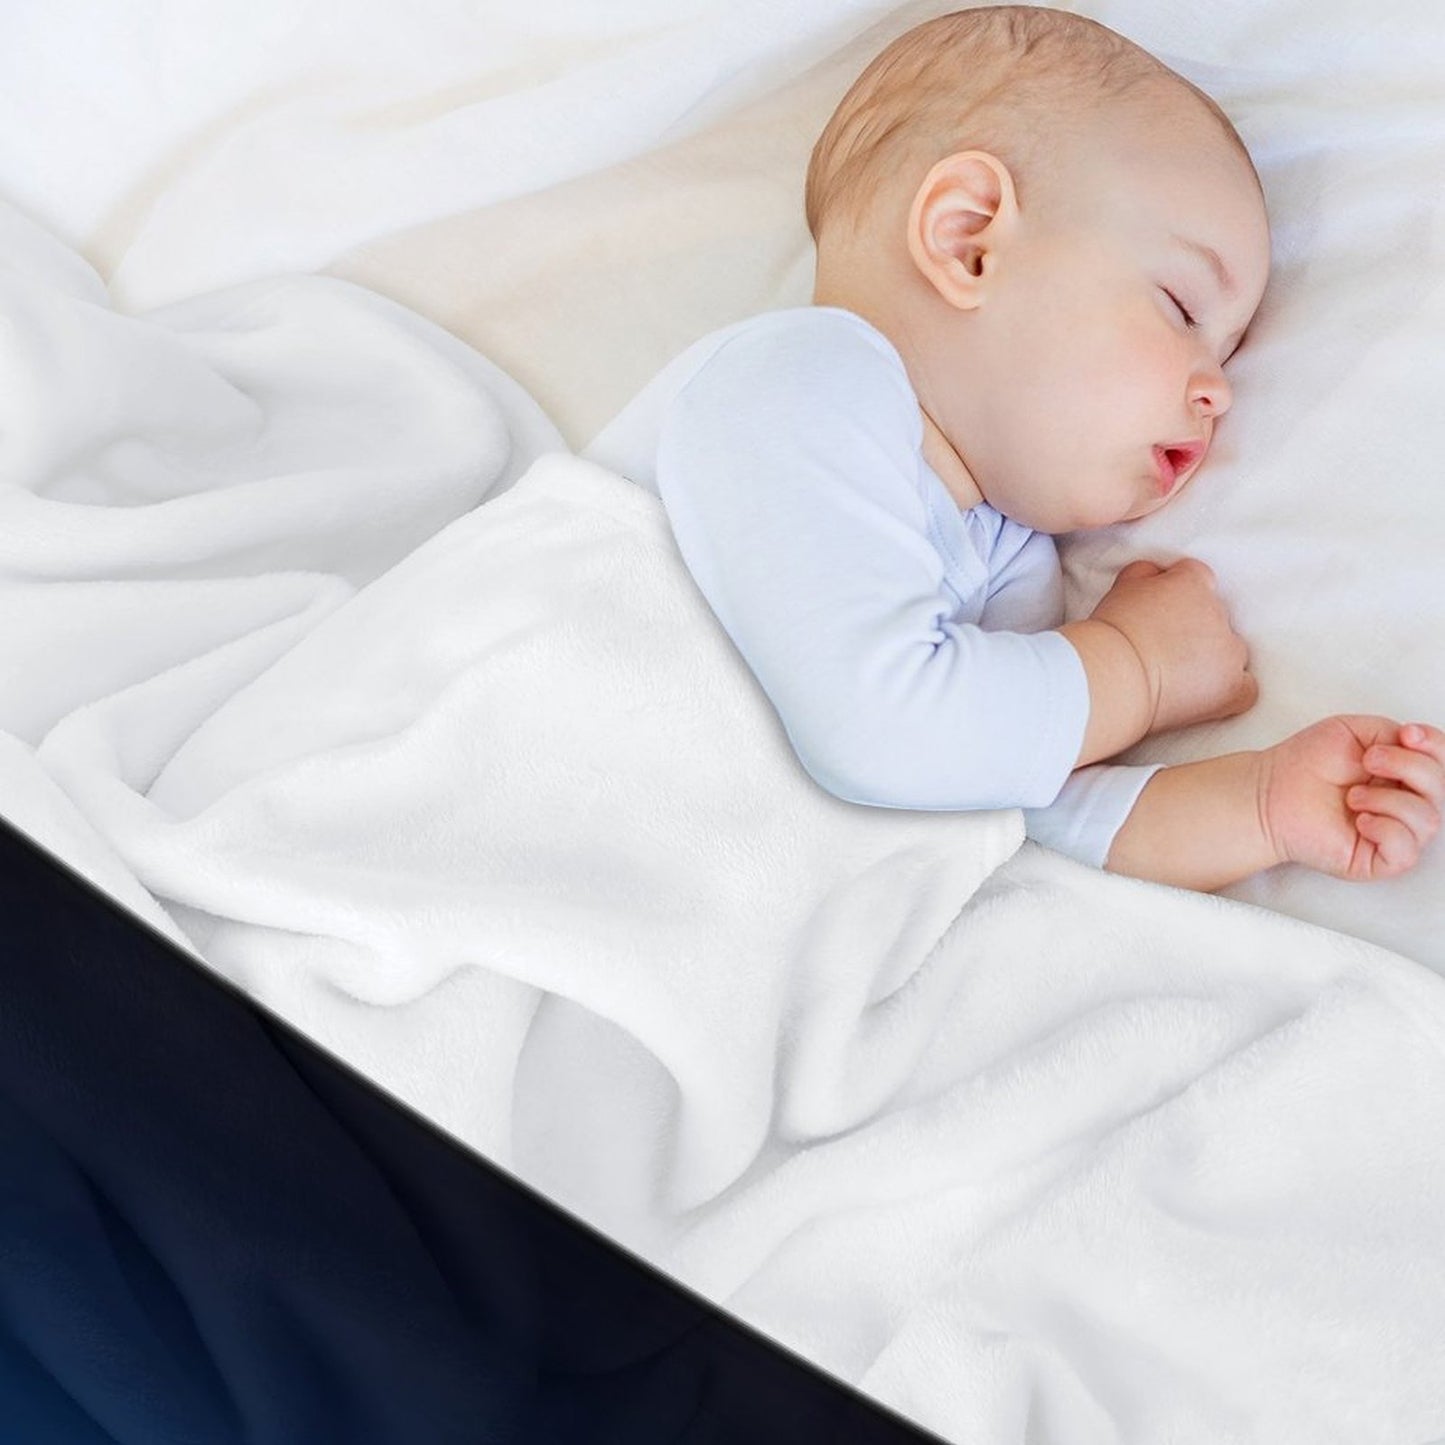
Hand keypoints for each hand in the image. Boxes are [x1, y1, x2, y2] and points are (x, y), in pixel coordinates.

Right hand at [1089, 558, 1256, 734]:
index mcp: (1194, 582)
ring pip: (1231, 651)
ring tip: (1178, 676)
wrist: (1113, 675)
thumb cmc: (1111, 633)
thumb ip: (1146, 574)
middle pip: (1216, 617)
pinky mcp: (1232, 687)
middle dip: (1195, 630)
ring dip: (1212, 660)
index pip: (1197, 579)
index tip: (1161, 613)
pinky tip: (1208, 696)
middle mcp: (1218, 612)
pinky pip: (1246, 687)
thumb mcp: (1122, 586)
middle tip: (1162, 648)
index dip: (1178, 596)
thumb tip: (1157, 574)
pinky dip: (1231, 691)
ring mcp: (1229, 651)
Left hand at [1259, 717, 1444, 880]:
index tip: (1407, 734)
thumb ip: (1392, 733)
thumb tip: (1417, 744)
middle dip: (1408, 767)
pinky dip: (1386, 830)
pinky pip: (1406, 851)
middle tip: (1368, 761)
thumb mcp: (1353, 731)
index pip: (1442, 763)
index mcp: (1403, 774)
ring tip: (1352, 795)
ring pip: (1428, 820)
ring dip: (1388, 800)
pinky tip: (1360, 820)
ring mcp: (1394, 833)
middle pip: (1441, 789)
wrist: (1269, 793)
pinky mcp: (1377, 860)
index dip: (1435, 746)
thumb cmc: (1305, 764)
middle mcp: (1404, 804)